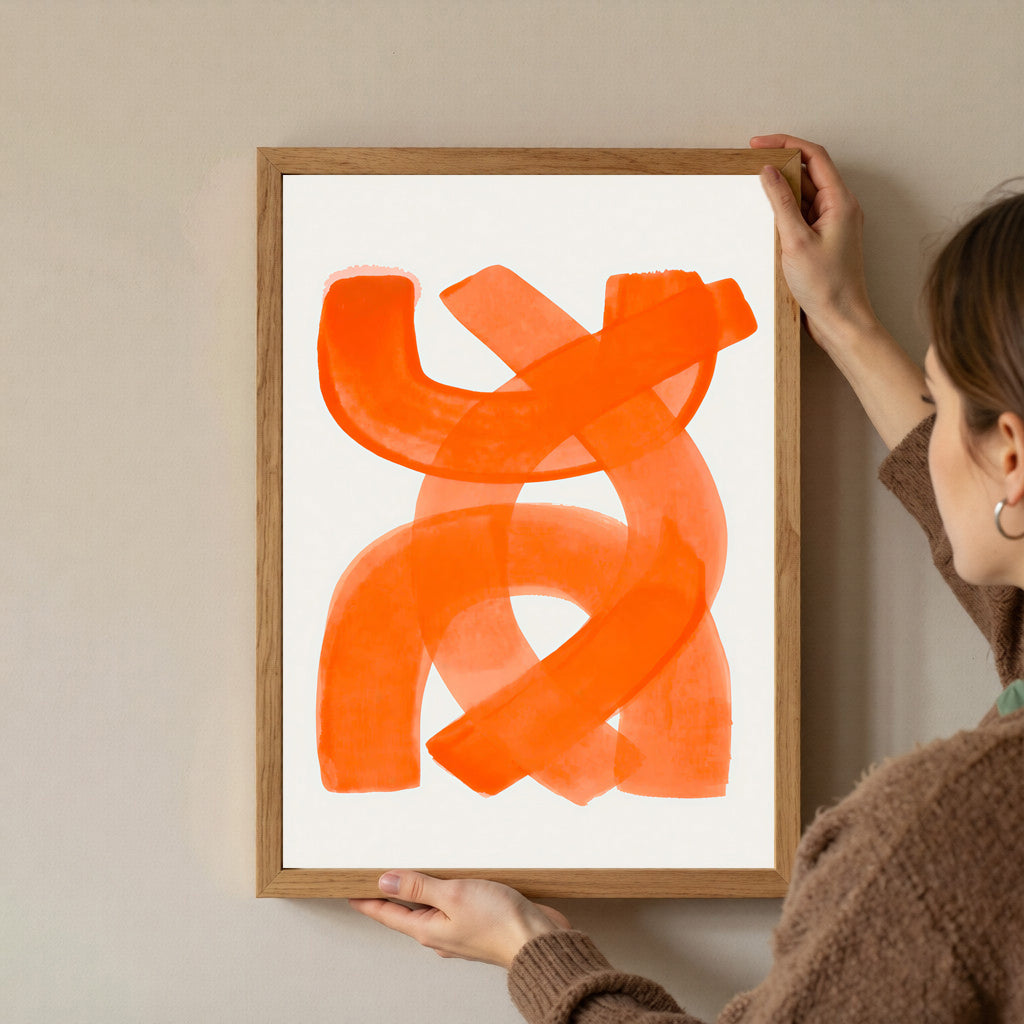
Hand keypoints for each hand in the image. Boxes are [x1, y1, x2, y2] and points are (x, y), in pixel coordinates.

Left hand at [349, 871, 570, 967]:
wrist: (537, 941)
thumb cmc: (498, 922)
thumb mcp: (452, 895)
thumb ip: (418, 888)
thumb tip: (384, 881)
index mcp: (427, 930)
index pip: (388, 913)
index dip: (367, 900)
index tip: (350, 891)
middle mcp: (439, 935)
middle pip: (407, 913)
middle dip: (390, 896)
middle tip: (374, 880)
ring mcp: (459, 932)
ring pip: (431, 910)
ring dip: (419, 894)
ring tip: (407, 877)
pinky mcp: (478, 926)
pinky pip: (452, 908)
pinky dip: (444, 893)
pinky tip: (450, 883)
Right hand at [750, 134, 880, 354]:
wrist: (841, 320)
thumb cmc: (825, 286)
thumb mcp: (796, 241)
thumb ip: (781, 203)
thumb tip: (768, 171)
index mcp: (841, 202)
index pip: (814, 156)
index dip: (786, 143)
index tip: (758, 144)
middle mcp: (840, 208)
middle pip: (809, 173)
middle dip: (781, 165)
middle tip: (751, 163)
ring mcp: (832, 224)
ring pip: (804, 195)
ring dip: (781, 190)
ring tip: (755, 190)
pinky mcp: (823, 240)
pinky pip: (803, 215)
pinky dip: (785, 211)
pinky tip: (767, 218)